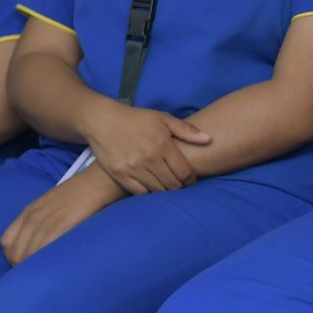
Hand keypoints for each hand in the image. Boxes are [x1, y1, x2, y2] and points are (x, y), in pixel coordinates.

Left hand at [0, 165, 124, 264]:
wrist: (100, 179)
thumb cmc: (83, 192)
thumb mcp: (53, 204)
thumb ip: (42, 220)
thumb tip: (40, 242)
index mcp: (29, 211)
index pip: (7, 242)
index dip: (14, 256)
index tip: (27, 261)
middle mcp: (32, 218)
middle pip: (16, 253)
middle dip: (24, 266)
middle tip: (41, 270)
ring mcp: (44, 223)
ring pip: (28, 256)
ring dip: (36, 268)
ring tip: (50, 271)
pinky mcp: (59, 227)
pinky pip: (42, 252)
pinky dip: (46, 262)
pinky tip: (56, 264)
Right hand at [81, 99, 210, 194]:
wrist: (103, 122)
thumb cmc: (137, 119)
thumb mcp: (164, 119)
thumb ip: (187, 131)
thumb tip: (209, 139)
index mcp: (163, 145)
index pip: (184, 171)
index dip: (191, 179)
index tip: (192, 180)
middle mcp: (149, 159)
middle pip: (172, 184)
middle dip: (180, 187)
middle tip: (181, 185)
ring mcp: (133, 169)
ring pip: (157, 190)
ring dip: (166, 191)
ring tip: (169, 187)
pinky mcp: (120, 175)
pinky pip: (139, 192)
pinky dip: (149, 193)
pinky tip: (153, 188)